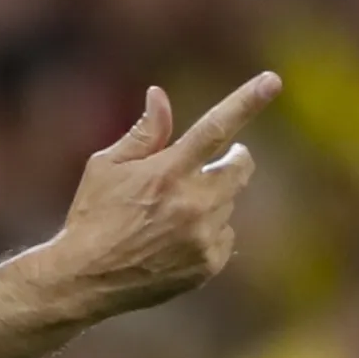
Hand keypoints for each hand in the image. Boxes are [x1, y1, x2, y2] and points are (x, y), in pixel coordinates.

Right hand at [50, 72, 282, 317]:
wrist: (86, 277)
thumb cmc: (92, 215)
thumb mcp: (106, 166)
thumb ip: (144, 133)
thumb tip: (160, 95)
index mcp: (167, 171)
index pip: (215, 128)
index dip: (246, 102)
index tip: (273, 81)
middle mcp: (193, 202)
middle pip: (239, 167)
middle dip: (233, 158)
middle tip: (216, 160)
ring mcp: (204, 235)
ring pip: (229, 202)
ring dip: (211, 198)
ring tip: (170, 213)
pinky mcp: (209, 263)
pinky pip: (225, 235)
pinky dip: (208, 231)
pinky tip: (173, 239)